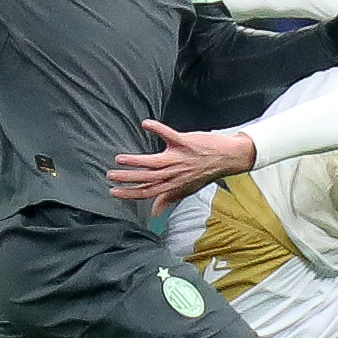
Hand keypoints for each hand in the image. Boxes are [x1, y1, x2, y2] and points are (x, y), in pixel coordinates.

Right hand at [108, 120, 256, 213]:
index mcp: (172, 184)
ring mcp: (180, 158)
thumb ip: (168, 199)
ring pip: (154, 162)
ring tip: (119, 159)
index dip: (129, 193)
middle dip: (127, 178)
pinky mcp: (186, 142)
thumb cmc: (204, 173)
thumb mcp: (186, 189)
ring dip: (136, 161)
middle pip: (147, 178)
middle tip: (110, 175)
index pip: (147, 192)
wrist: (227, 158)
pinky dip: (157, 129)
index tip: (113, 192)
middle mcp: (174, 173)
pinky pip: (170, 135)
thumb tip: (154, 213)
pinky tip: (145, 124)